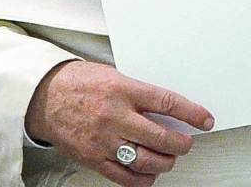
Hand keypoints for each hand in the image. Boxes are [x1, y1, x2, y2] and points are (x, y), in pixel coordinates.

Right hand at [25, 61, 213, 186]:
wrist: (45, 96)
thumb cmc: (79, 82)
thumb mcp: (113, 74)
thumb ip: (138, 91)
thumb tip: (166, 105)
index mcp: (123, 90)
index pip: (167, 103)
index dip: (191, 113)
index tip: (205, 119)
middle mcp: (115, 116)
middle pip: (161, 137)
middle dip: (182, 143)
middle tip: (187, 142)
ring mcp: (104, 140)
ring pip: (146, 160)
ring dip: (166, 162)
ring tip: (170, 157)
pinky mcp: (94, 158)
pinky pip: (124, 176)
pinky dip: (143, 178)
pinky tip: (150, 173)